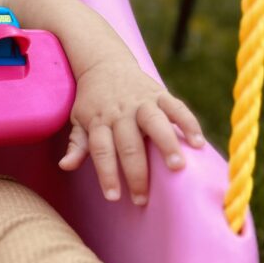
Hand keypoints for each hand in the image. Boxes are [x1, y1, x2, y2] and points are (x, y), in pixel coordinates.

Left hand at [58, 57, 204, 204]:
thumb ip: (77, 145)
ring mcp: (141, 102)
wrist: (105, 64)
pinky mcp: (160, 93)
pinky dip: (188, 123)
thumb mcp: (78, 119)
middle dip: (136, 172)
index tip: (113, 197)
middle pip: (128, 144)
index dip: (106, 174)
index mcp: (99, 121)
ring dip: (166, 144)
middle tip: (143, 198)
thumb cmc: (92, 100)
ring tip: (177, 167)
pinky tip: (198, 143)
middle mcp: (120, 112)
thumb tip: (65, 166)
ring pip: (154, 123)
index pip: (101, 151)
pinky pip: (176, 107)